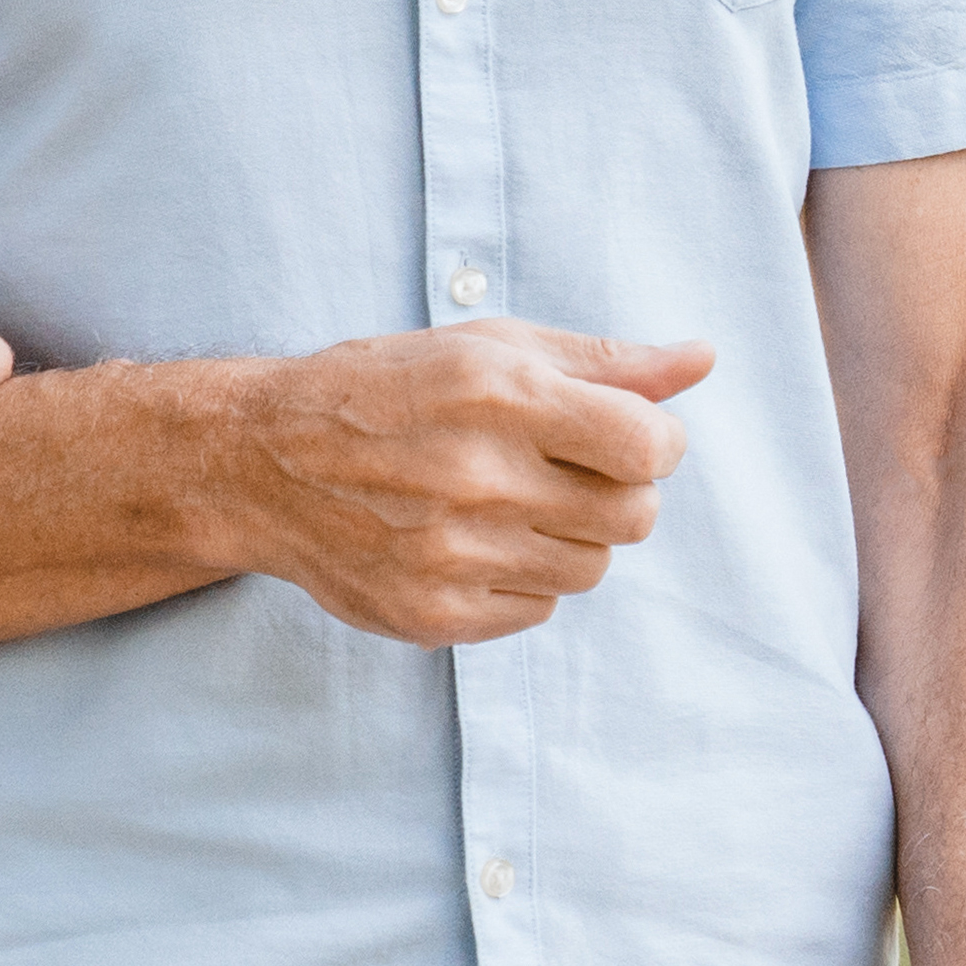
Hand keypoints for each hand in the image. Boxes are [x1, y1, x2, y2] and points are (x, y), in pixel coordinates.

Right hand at [214, 321, 712, 644]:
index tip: (624, 436)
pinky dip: (523, 578)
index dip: (654, 443)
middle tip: (563, 469)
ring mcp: (454, 557)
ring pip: (591, 570)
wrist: (263, 463)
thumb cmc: (390, 388)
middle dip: (620, 491)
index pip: (649, 446)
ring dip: (571, 537)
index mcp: (501, 397)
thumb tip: (703, 358)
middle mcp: (478, 479)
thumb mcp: (491, 349)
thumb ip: (605, 362)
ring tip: (509, 501)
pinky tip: (471, 538)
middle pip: (634, 517)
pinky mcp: (434, 616)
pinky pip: (539, 610)